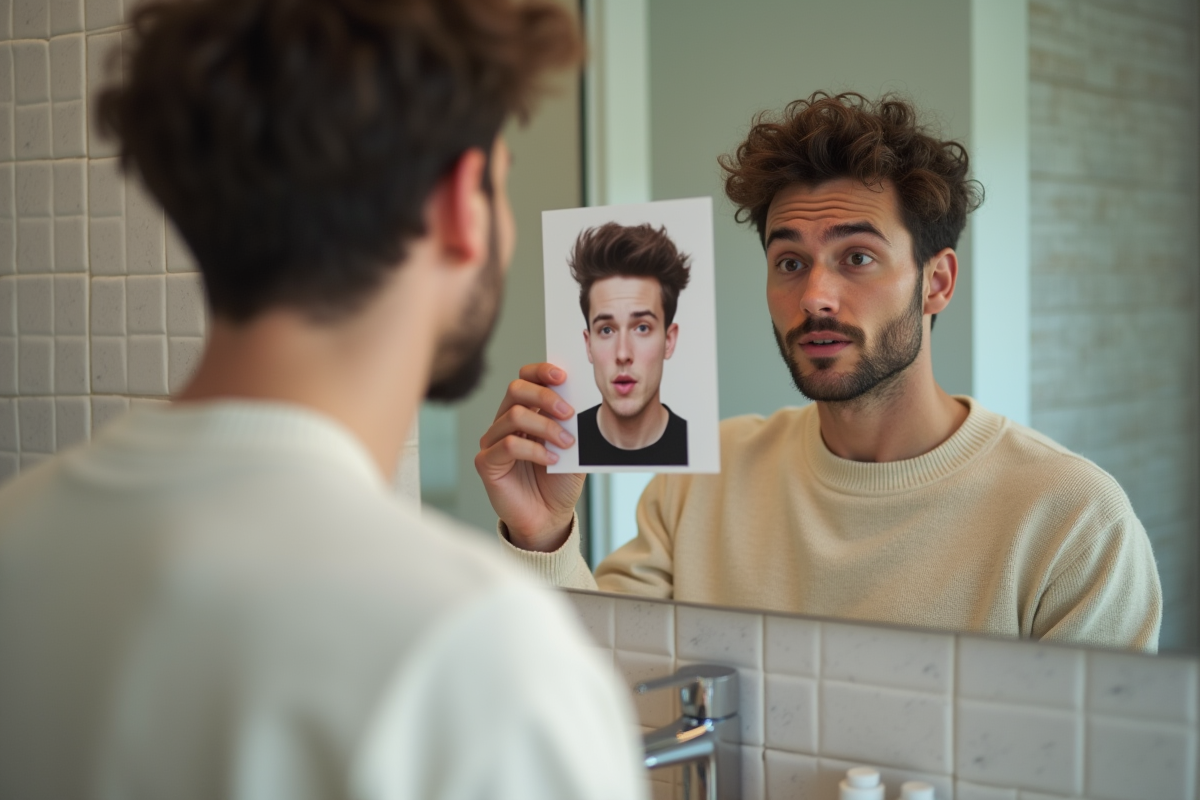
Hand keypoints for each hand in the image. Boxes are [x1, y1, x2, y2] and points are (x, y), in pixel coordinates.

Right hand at [474, 363, 585, 551]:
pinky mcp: (486, 462)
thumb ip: (571, 424)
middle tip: (569, 412)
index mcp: (526, 411)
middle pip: (516, 389)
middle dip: (545, 396)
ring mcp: (493, 441)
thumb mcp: (573, 448)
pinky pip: (508, 445)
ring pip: (513, 415)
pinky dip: (534, 450)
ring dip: (546, 427)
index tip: (563, 376)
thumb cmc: (559, 482)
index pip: (526, 378)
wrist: (550, 518)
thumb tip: (577, 399)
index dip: (541, 371)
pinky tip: (551, 461)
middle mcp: (505, 422)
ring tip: (567, 443)